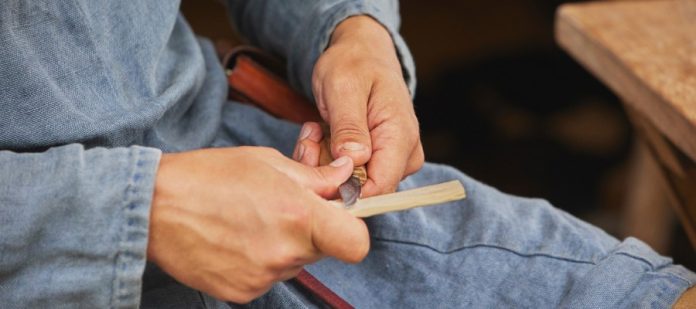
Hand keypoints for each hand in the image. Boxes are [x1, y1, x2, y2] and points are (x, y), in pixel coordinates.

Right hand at [147, 147, 368, 302]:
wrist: (152, 208)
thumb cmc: (208, 176)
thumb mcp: (267, 162)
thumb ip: (314, 177)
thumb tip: (344, 175)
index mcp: (298, 216)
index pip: (356, 243)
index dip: (353, 230)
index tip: (340, 218)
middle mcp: (284, 254)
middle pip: (324, 250)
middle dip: (313, 230)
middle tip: (282, 207)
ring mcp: (262, 277)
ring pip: (295, 263)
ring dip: (284, 244)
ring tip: (251, 220)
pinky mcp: (242, 293)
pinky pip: (268, 277)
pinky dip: (260, 260)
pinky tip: (236, 239)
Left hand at [312, 16, 423, 196]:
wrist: (362, 54)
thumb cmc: (355, 64)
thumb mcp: (344, 87)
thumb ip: (349, 125)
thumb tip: (354, 161)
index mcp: (401, 138)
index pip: (379, 189)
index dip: (341, 188)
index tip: (313, 162)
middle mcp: (403, 156)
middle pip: (361, 190)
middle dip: (326, 170)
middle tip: (311, 134)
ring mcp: (392, 161)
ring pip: (350, 185)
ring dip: (322, 162)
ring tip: (316, 129)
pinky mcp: (378, 162)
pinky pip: (347, 176)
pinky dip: (325, 159)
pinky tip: (321, 134)